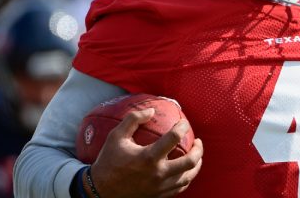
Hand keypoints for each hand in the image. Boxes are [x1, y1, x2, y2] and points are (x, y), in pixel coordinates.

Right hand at [88, 108, 203, 197]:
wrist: (100, 191)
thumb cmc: (108, 161)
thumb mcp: (116, 136)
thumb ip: (133, 119)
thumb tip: (151, 110)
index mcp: (148, 157)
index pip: (174, 138)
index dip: (182, 127)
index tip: (183, 122)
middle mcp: (158, 173)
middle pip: (190, 162)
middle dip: (198, 149)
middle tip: (197, 141)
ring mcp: (160, 187)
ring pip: (188, 177)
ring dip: (196, 164)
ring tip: (196, 155)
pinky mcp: (159, 196)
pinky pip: (180, 187)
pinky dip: (186, 177)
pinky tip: (185, 170)